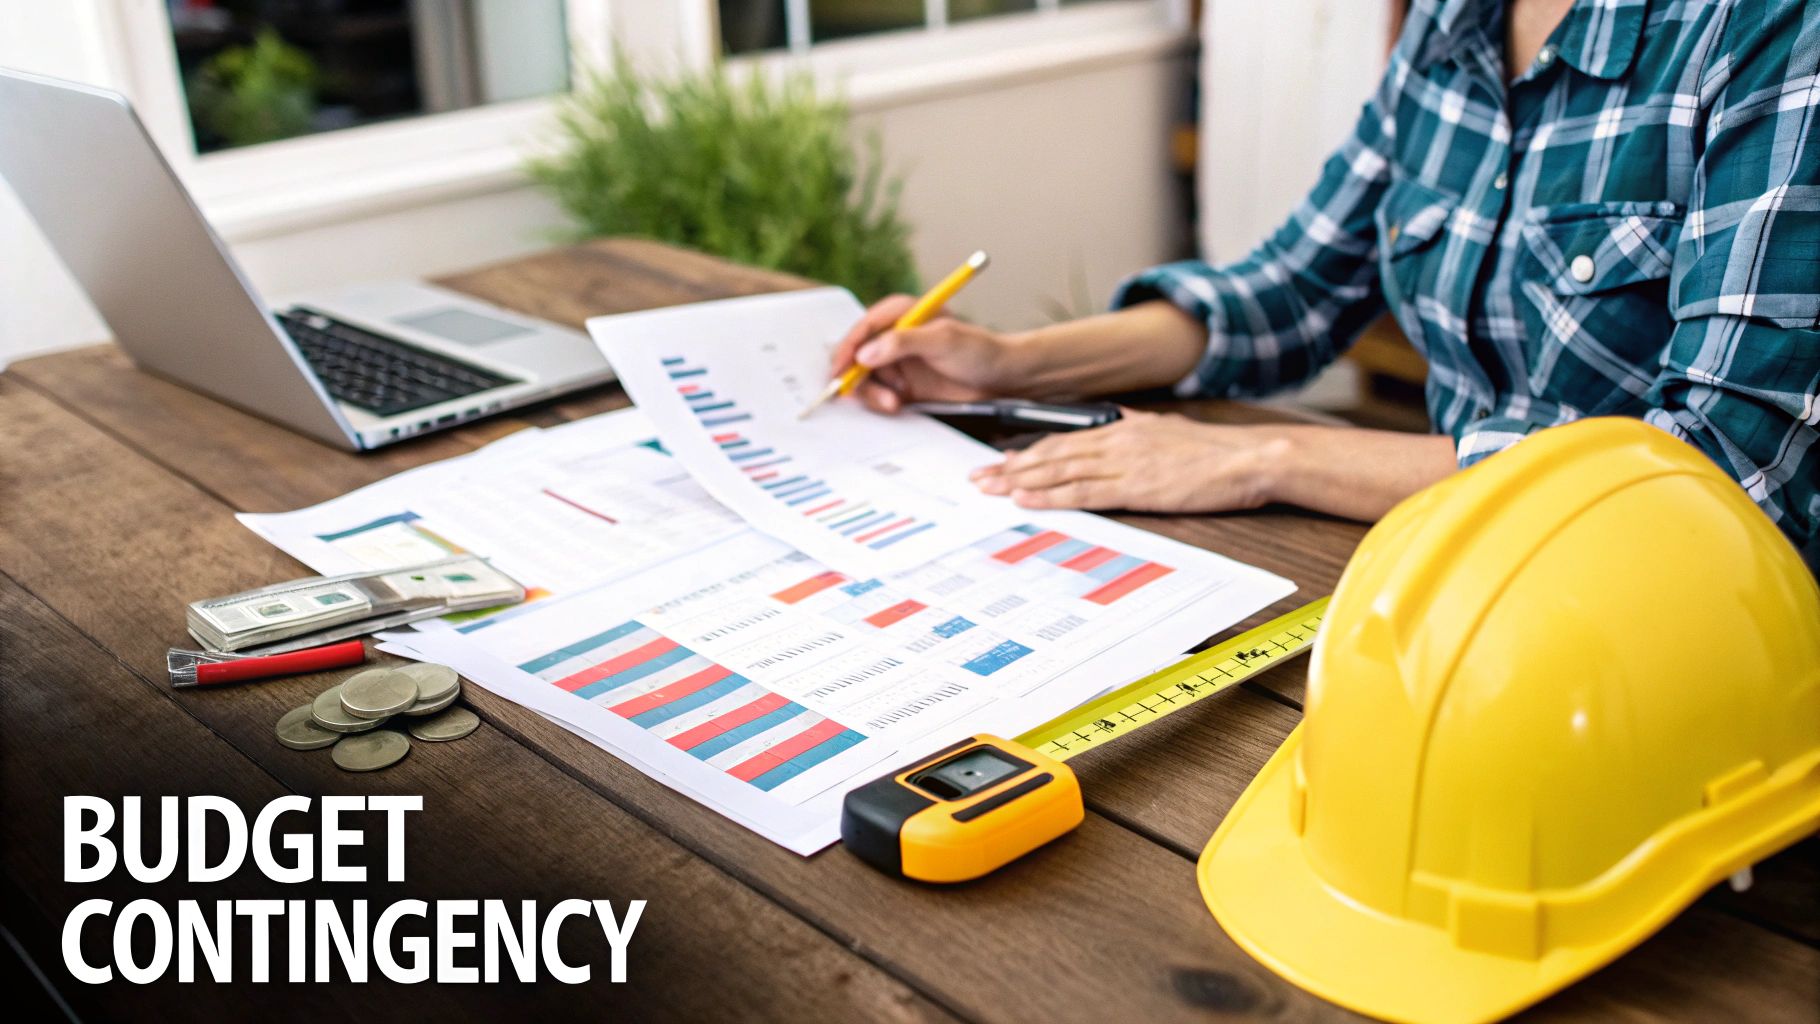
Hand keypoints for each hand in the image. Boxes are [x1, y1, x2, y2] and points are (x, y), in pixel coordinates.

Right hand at [829, 294, 1022, 412]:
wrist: (1003, 379)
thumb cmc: (980, 351)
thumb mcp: (943, 341)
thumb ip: (903, 342)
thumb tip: (866, 353)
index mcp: (903, 313)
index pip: (865, 327)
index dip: (848, 348)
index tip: (842, 369)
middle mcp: (895, 336)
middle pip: (857, 354)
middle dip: (857, 375)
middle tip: (861, 393)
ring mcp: (898, 362)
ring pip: (865, 377)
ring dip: (871, 392)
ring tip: (893, 403)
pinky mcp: (903, 385)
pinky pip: (878, 393)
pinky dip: (880, 401)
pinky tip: (896, 405)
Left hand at [969, 411, 1287, 512]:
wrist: (1247, 458)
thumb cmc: (1213, 450)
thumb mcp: (1169, 426)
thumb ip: (1138, 424)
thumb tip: (1120, 418)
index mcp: (1122, 428)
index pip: (1063, 440)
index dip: (1027, 452)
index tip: (1000, 460)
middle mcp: (1116, 441)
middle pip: (1050, 454)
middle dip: (1010, 467)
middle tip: (978, 476)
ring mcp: (1123, 464)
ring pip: (1058, 471)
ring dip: (1019, 481)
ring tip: (989, 489)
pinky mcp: (1135, 488)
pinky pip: (1082, 492)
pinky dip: (1050, 496)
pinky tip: (1026, 500)